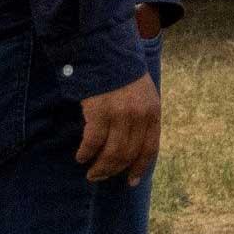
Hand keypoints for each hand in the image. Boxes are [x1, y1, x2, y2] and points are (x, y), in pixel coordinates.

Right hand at [75, 70, 162, 185]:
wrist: (105, 52)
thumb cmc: (122, 74)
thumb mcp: (142, 94)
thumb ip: (142, 117)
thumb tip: (133, 145)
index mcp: (153, 112)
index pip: (150, 149)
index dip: (139, 167)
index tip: (131, 181)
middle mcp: (139, 116)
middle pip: (128, 154)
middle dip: (114, 170)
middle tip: (100, 177)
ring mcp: (120, 114)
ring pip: (112, 153)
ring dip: (100, 167)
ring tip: (91, 173)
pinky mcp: (99, 112)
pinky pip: (93, 142)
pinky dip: (86, 153)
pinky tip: (81, 156)